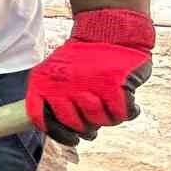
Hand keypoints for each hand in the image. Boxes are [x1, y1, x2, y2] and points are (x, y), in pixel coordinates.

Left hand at [26, 8, 153, 144]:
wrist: (108, 31)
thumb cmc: (83, 59)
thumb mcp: (56, 72)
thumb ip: (53, 99)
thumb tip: (65, 132)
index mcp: (45, 84)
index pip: (43, 119)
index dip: (61, 135)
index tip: (73, 139)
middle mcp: (64, 87)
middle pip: (75, 125)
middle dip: (87, 127)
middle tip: (95, 118)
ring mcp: (89, 86)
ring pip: (100, 121)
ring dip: (108, 117)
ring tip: (109, 102)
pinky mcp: (115, 85)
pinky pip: (122, 114)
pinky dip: (128, 111)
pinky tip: (126, 100)